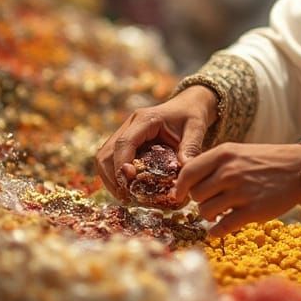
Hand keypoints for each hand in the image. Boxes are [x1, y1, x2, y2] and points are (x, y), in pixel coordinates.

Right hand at [95, 85, 218, 199]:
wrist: (189, 104)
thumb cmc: (192, 115)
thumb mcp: (196, 129)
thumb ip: (191, 149)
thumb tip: (185, 176)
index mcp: (146, 120)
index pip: (124, 142)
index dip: (122, 164)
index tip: (129, 181)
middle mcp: (130, 125)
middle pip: (106, 153)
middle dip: (113, 177)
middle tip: (126, 196)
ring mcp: (125, 133)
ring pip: (104, 158)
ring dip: (112, 180)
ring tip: (126, 197)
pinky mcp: (126, 143)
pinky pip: (112, 161)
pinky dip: (116, 177)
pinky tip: (129, 189)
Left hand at [174, 142, 300, 235]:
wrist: (300, 169)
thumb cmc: (266, 161)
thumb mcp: (238, 152)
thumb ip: (213, 164)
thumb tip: (186, 183)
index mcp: (223, 154)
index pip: (188, 172)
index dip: (181, 187)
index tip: (181, 195)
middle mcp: (229, 172)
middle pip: (196, 195)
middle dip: (200, 201)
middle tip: (211, 201)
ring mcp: (241, 192)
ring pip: (205, 212)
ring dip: (209, 216)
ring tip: (220, 212)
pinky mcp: (252, 212)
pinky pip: (222, 228)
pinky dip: (216, 231)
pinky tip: (219, 229)